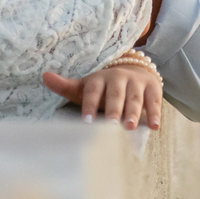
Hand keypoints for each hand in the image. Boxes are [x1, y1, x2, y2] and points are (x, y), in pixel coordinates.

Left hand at [43, 66, 162, 130]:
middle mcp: (118, 78)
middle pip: (115, 93)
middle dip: (113, 108)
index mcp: (99, 79)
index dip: (89, 105)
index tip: (86, 122)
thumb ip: (66, 86)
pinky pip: (154, 101)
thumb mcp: (85, 86)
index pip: (93, 90)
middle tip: (111, 125)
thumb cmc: (104, 87)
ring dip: (133, 112)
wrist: (134, 71)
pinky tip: (155, 127)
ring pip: (135, 97)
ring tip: (130, 127)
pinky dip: (155, 113)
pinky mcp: (153, 88)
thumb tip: (44, 76)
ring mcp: (136, 82)